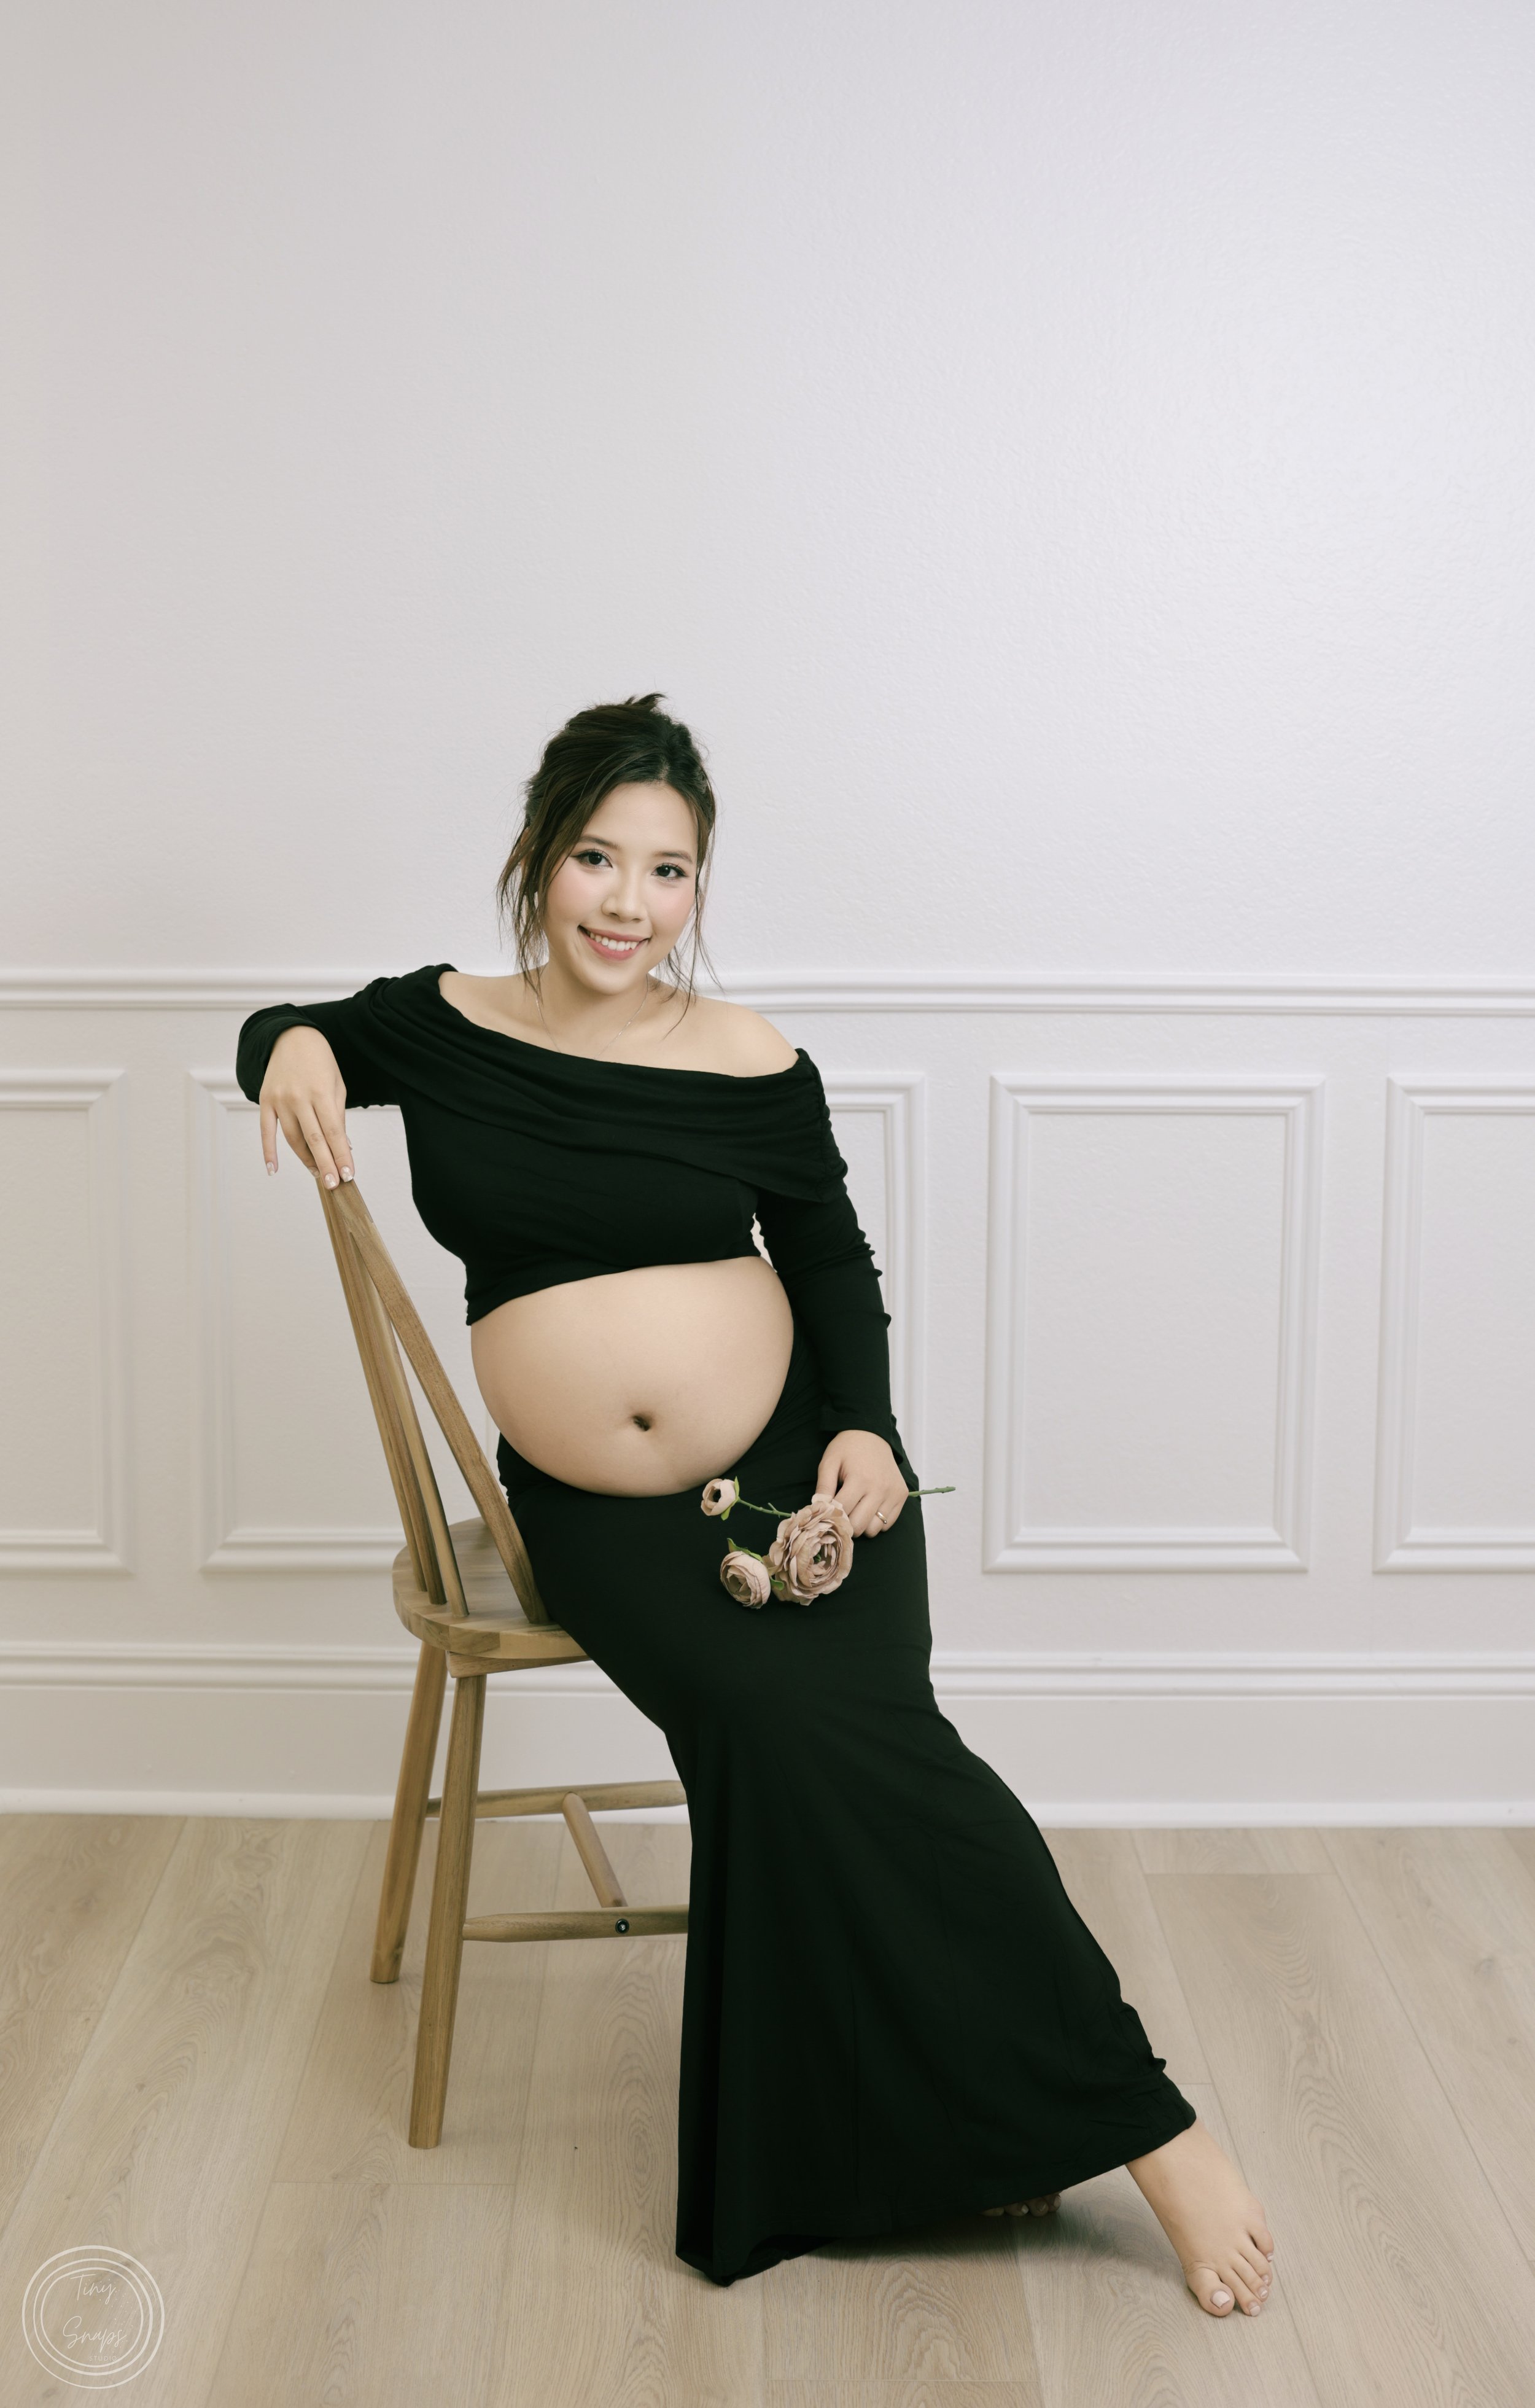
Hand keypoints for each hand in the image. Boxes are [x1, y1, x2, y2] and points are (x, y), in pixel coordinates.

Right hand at [259, 1026, 354, 1187]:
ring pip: (292, 1138)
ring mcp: (279, 1100)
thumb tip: (343, 1145)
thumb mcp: (337, 1084)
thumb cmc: (320, 1061)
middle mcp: (298, 1098)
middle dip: (326, 1164)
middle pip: (314, 1139)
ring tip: (317, 1173)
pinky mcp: (265, 1100)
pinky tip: (273, 1169)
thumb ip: (338, 1115)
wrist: (291, 1036)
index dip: (341, 1155)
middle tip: (333, 1185)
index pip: (334, 1132)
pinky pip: (266, 1130)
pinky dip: (268, 1151)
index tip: (348, 1175)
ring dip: (305, 1159)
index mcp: (321, 1092)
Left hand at [815, 1430, 906, 1537]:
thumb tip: (819, 1510)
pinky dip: (877, 1521)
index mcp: (860, 1479)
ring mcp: (893, 1493)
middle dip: (846, 1524)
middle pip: (859, 1525)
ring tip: (857, 1509)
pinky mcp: (902, 1495)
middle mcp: (880, 1488)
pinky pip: (888, 1524)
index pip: (842, 1512)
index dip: (831, 1515)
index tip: (827, 1511)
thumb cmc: (847, 1448)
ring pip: (874, 1529)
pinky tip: (870, 1506)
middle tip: (842, 1513)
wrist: (871, 1433)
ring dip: (862, 1525)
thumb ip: (823, 1487)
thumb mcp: (829, 1462)